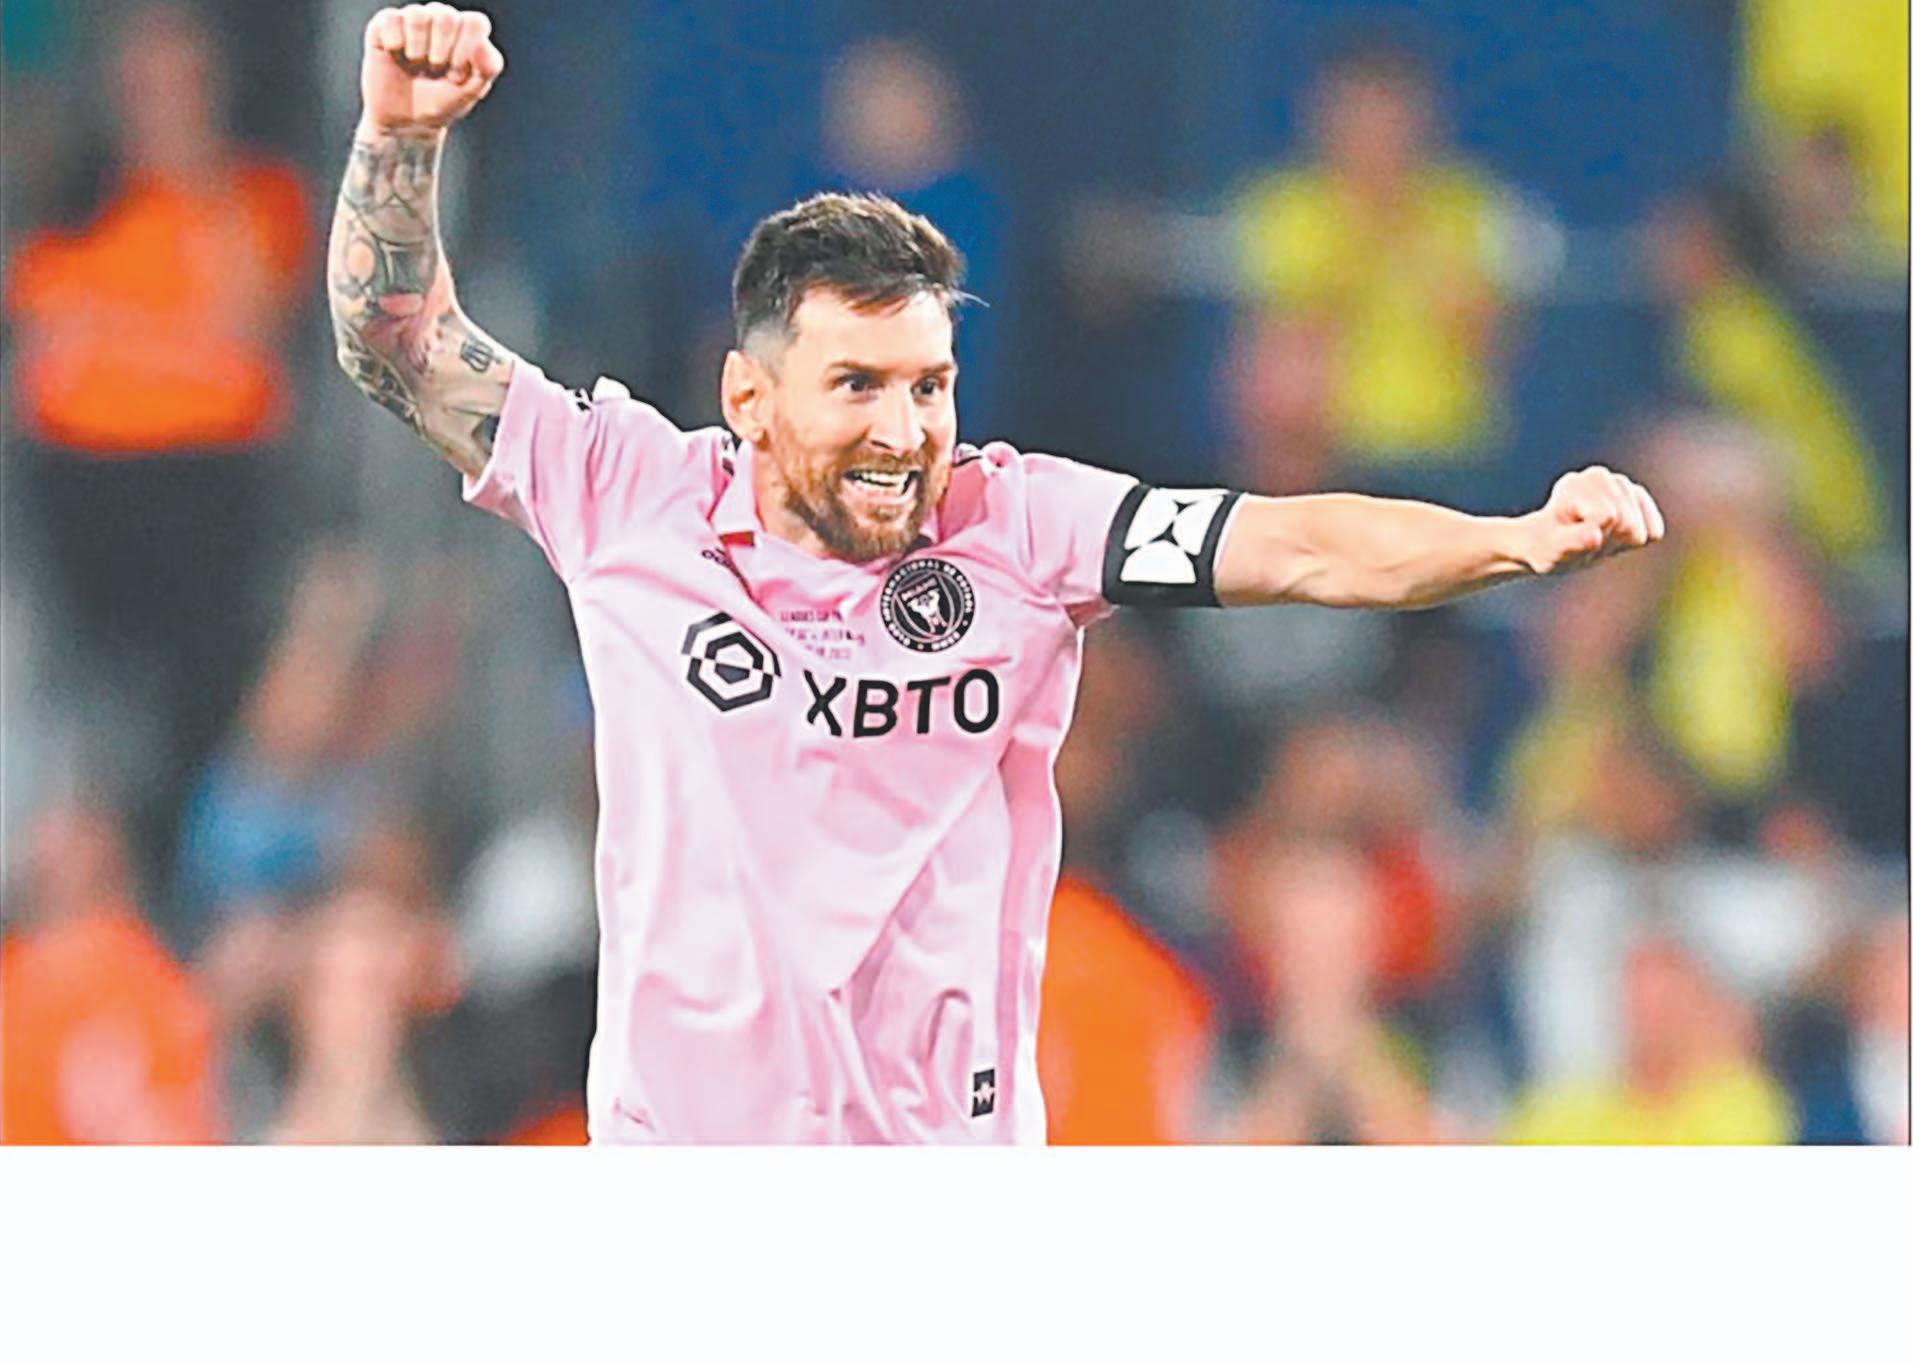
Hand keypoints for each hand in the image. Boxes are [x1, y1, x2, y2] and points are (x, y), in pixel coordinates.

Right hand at [360, 4, 503, 134]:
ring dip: (418, 49)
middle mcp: (439, 19)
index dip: (466, 50)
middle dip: (442, 52)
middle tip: (435, 72)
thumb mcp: (470, 92)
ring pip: (418, 15)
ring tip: (416, 65)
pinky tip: (396, 56)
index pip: (474, 22)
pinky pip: (391, 18)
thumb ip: (487, 68)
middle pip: (446, 16)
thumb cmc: (441, 103)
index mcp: (465, 31)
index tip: (456, 76)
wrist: (406, 122)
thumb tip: (483, 45)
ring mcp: (411, 20)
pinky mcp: (384, 25)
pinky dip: (395, 41)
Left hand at [1519, 465, 1665, 574]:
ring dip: (1618, 541)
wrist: (1552, 543)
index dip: (1594, 535)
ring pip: (1640, 531)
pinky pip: (1654, 532)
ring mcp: (1620, 485)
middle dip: (1608, 538)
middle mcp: (1598, 477)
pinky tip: (1616, 538)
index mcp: (1574, 485)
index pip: (1609, 516)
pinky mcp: (1638, 499)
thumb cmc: (1547, 546)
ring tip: (1596, 537)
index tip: (1572, 535)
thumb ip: (1572, 542)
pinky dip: (1635, 541)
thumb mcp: (1551, 548)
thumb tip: (1594, 536)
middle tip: (1583, 539)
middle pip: (1628, 523)